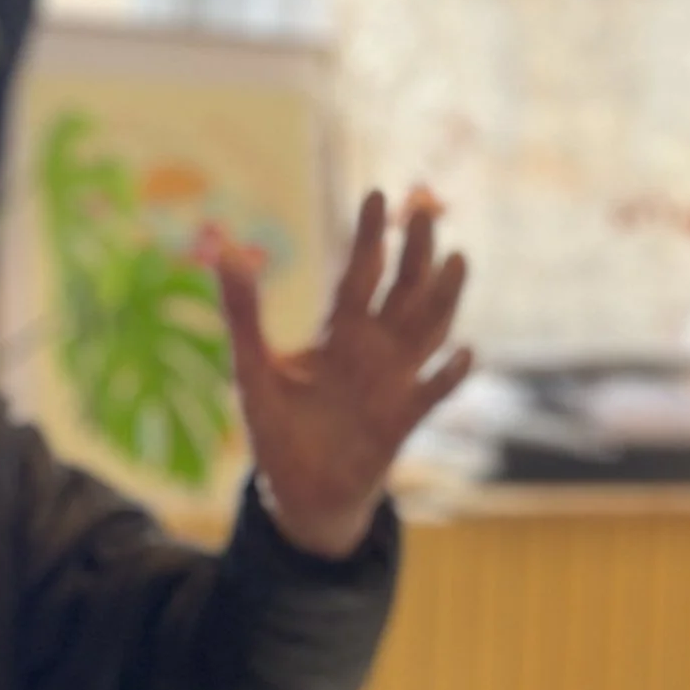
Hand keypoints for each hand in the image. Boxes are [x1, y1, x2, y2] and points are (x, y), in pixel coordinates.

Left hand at [206, 187, 469, 559]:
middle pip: (403, 291)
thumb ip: (243, 314)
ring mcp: (394, 383)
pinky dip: (448, 376)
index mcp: (339, 334)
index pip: (360, 274)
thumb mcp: (252, 369)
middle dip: (415, 252)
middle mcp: (374, 351)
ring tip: (458, 260)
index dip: (370, 237)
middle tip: (424, 208)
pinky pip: (432, 394)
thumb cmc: (278, 431)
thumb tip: (226, 252)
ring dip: (443, 298)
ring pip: (428, 330)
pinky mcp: (401, 421)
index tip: (378, 195)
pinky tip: (463, 354)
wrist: (298, 495)